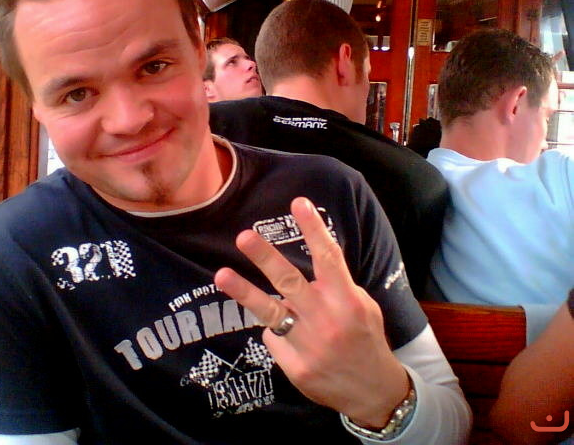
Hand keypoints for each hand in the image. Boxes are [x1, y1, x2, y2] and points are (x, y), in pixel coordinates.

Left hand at [214, 196, 408, 427]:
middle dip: (265, 257)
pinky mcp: (295, 367)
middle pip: (290, 282)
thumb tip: (309, 260)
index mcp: (347, 300)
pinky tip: (294, 339)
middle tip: (244, 236)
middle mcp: (326, 319)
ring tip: (221, 275)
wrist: (373, 392)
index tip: (298, 202)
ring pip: (271, 312)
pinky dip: (278, 332)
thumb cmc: (365, 339)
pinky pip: (274, 338)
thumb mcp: (363, 307)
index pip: (328, 257)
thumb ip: (338, 286)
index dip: (313, 229)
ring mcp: (309, 345)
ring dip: (244, 292)